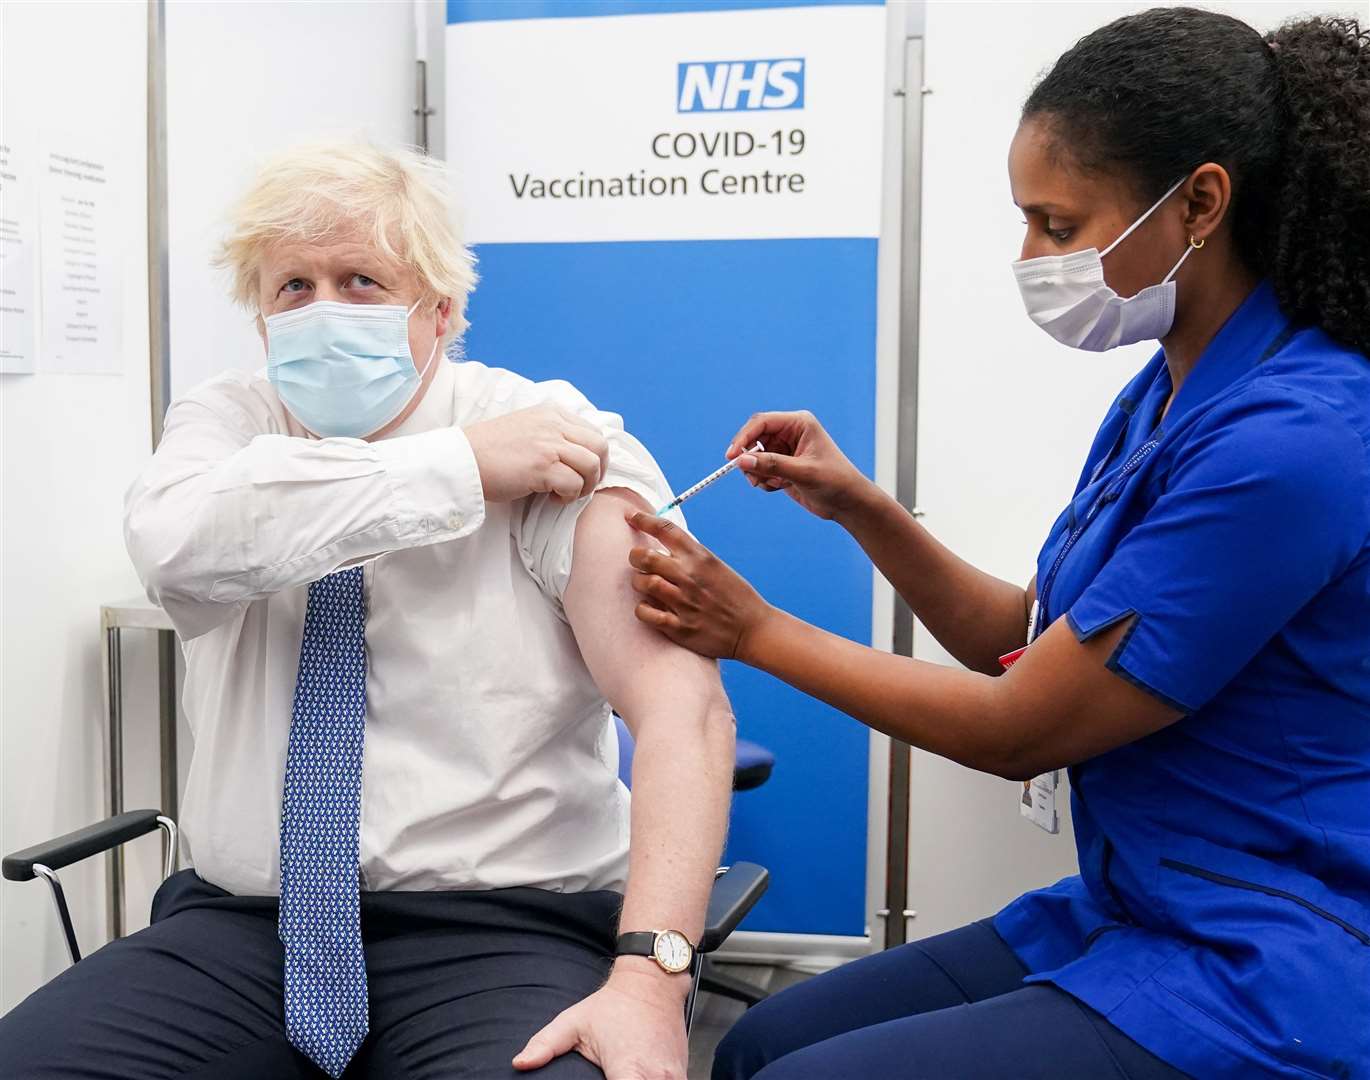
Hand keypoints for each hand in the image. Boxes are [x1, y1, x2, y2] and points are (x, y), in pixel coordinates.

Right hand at [464, 405, 609, 502]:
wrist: (462, 460)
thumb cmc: (490, 449)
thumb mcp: (527, 427)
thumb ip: (552, 433)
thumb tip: (578, 455)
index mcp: (552, 413)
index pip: (593, 432)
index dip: (595, 457)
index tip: (583, 472)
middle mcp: (554, 424)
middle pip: (600, 447)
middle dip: (598, 471)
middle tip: (582, 485)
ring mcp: (549, 444)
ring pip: (592, 465)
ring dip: (585, 485)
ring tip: (566, 492)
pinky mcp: (542, 466)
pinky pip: (574, 484)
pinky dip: (568, 496)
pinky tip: (551, 498)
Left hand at [513, 966, 686, 1078]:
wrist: (654, 982)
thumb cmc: (614, 1004)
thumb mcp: (574, 1021)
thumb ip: (546, 1044)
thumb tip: (519, 1063)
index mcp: (630, 1068)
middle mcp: (657, 1076)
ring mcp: (675, 1076)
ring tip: (620, 1078)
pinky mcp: (683, 1074)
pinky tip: (643, 1079)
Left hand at [626, 512, 773, 660]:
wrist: (753, 629)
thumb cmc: (735, 597)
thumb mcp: (716, 567)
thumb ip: (690, 557)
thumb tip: (662, 548)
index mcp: (700, 557)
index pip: (665, 529)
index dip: (643, 519)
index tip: (631, 516)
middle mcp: (689, 577)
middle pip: (644, 556)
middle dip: (635, 557)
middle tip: (637, 561)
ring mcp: (683, 602)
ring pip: (642, 583)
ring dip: (638, 582)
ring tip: (644, 586)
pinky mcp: (680, 627)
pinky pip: (645, 613)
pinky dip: (642, 609)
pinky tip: (649, 608)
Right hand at [726, 410, 871, 520]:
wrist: (847, 503)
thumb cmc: (834, 481)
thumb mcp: (802, 472)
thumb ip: (771, 465)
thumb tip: (741, 461)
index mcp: (798, 423)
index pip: (762, 423)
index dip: (743, 437)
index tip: (731, 456)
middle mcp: (790, 433)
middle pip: (754, 439)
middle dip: (750, 460)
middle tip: (752, 478)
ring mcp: (785, 450)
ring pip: (754, 457)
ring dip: (758, 473)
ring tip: (773, 485)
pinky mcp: (782, 466)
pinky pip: (760, 470)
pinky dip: (764, 481)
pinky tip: (780, 488)